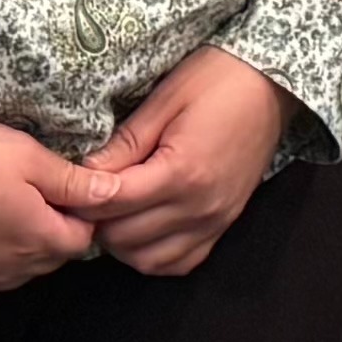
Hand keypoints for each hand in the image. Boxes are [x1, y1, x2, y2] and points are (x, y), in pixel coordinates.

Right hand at [0, 116, 103, 307]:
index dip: (79, 212)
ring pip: (17, 272)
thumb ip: (72, 182)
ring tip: (1, 210)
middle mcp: (14, 271)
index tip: (62, 187)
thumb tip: (114, 196)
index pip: (81, 238)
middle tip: (31, 193)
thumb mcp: (26, 156)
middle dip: (52, 231)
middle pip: (51, 258)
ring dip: (20, 249)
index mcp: (39, 239)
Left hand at [75, 48, 299, 277]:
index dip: (83, 197)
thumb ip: (124, 144)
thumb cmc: (217, 79)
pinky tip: (144, 228)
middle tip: (87, 195)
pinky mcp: (224, 225)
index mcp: (183, 172)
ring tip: (114, 210)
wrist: (272, 84)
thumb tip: (84, 172)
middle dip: (98, 220)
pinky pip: (181, 262)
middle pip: (125, 238)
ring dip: (123, 243)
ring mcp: (215, 221)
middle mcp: (200, 207)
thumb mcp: (164, 101)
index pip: (114, 203)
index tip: (69, 183)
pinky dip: (154, 254)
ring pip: (149, 260)